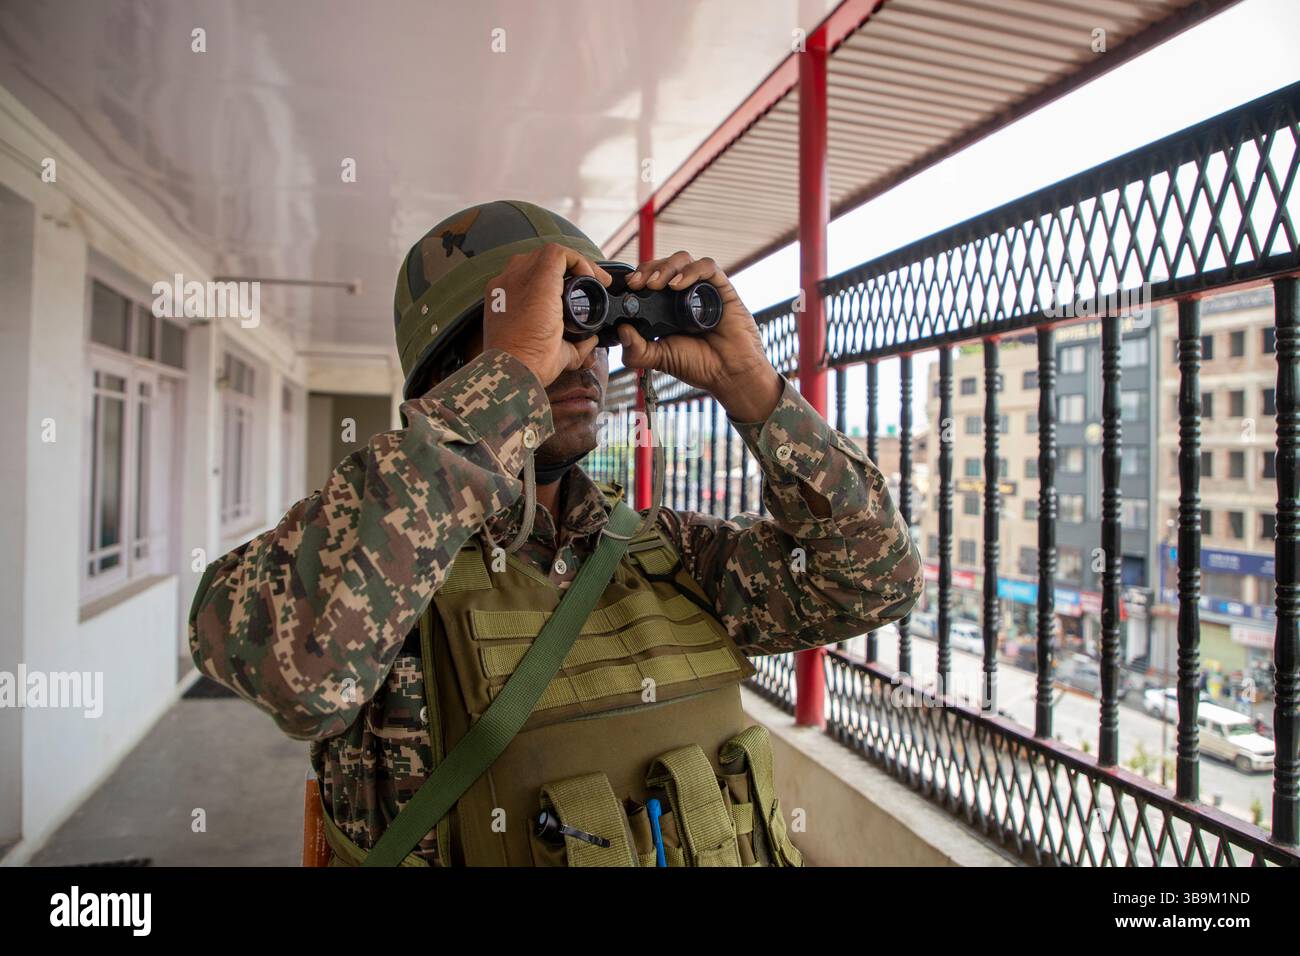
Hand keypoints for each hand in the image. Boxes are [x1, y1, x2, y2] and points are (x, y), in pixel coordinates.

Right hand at [482, 244, 609, 386]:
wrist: (513, 370)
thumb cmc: (526, 366)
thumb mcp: (551, 351)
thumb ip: (572, 345)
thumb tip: (591, 342)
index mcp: (504, 298)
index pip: (529, 276)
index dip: (557, 279)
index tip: (578, 292)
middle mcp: (507, 282)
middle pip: (540, 261)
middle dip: (569, 269)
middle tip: (593, 285)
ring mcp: (519, 277)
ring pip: (551, 254)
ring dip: (577, 263)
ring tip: (596, 280)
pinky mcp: (537, 278)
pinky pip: (559, 254)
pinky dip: (578, 260)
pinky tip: (591, 278)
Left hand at [617, 251, 780, 421]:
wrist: (730, 374)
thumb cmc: (700, 365)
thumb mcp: (660, 358)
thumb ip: (637, 350)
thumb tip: (620, 332)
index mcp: (667, 306)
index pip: (649, 279)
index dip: (637, 278)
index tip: (627, 287)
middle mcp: (684, 293)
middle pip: (663, 265)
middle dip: (647, 270)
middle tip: (637, 284)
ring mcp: (703, 288)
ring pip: (682, 260)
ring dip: (665, 267)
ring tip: (654, 284)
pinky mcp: (722, 287)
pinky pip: (706, 267)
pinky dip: (690, 271)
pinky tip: (677, 284)